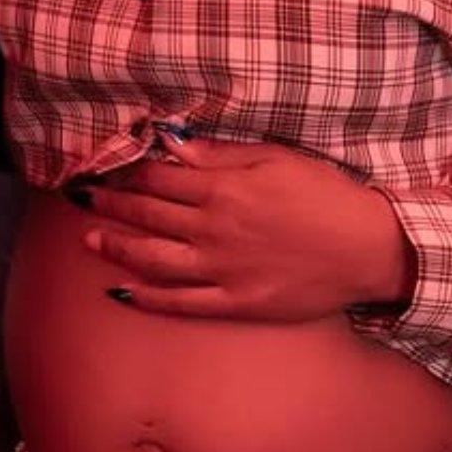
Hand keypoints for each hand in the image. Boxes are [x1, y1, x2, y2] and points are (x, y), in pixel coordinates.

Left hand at [73, 135, 403, 321]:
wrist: (368, 248)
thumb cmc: (329, 196)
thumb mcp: (278, 159)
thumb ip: (222, 156)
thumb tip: (173, 147)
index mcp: (224, 189)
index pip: (161, 178)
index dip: (128, 171)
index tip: (105, 167)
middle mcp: (214, 230)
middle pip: (148, 215)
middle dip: (111, 204)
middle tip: (82, 198)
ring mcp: (221, 270)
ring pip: (153, 259)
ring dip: (118, 246)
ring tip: (90, 238)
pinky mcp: (235, 303)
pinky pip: (180, 303)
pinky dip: (147, 297)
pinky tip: (123, 291)